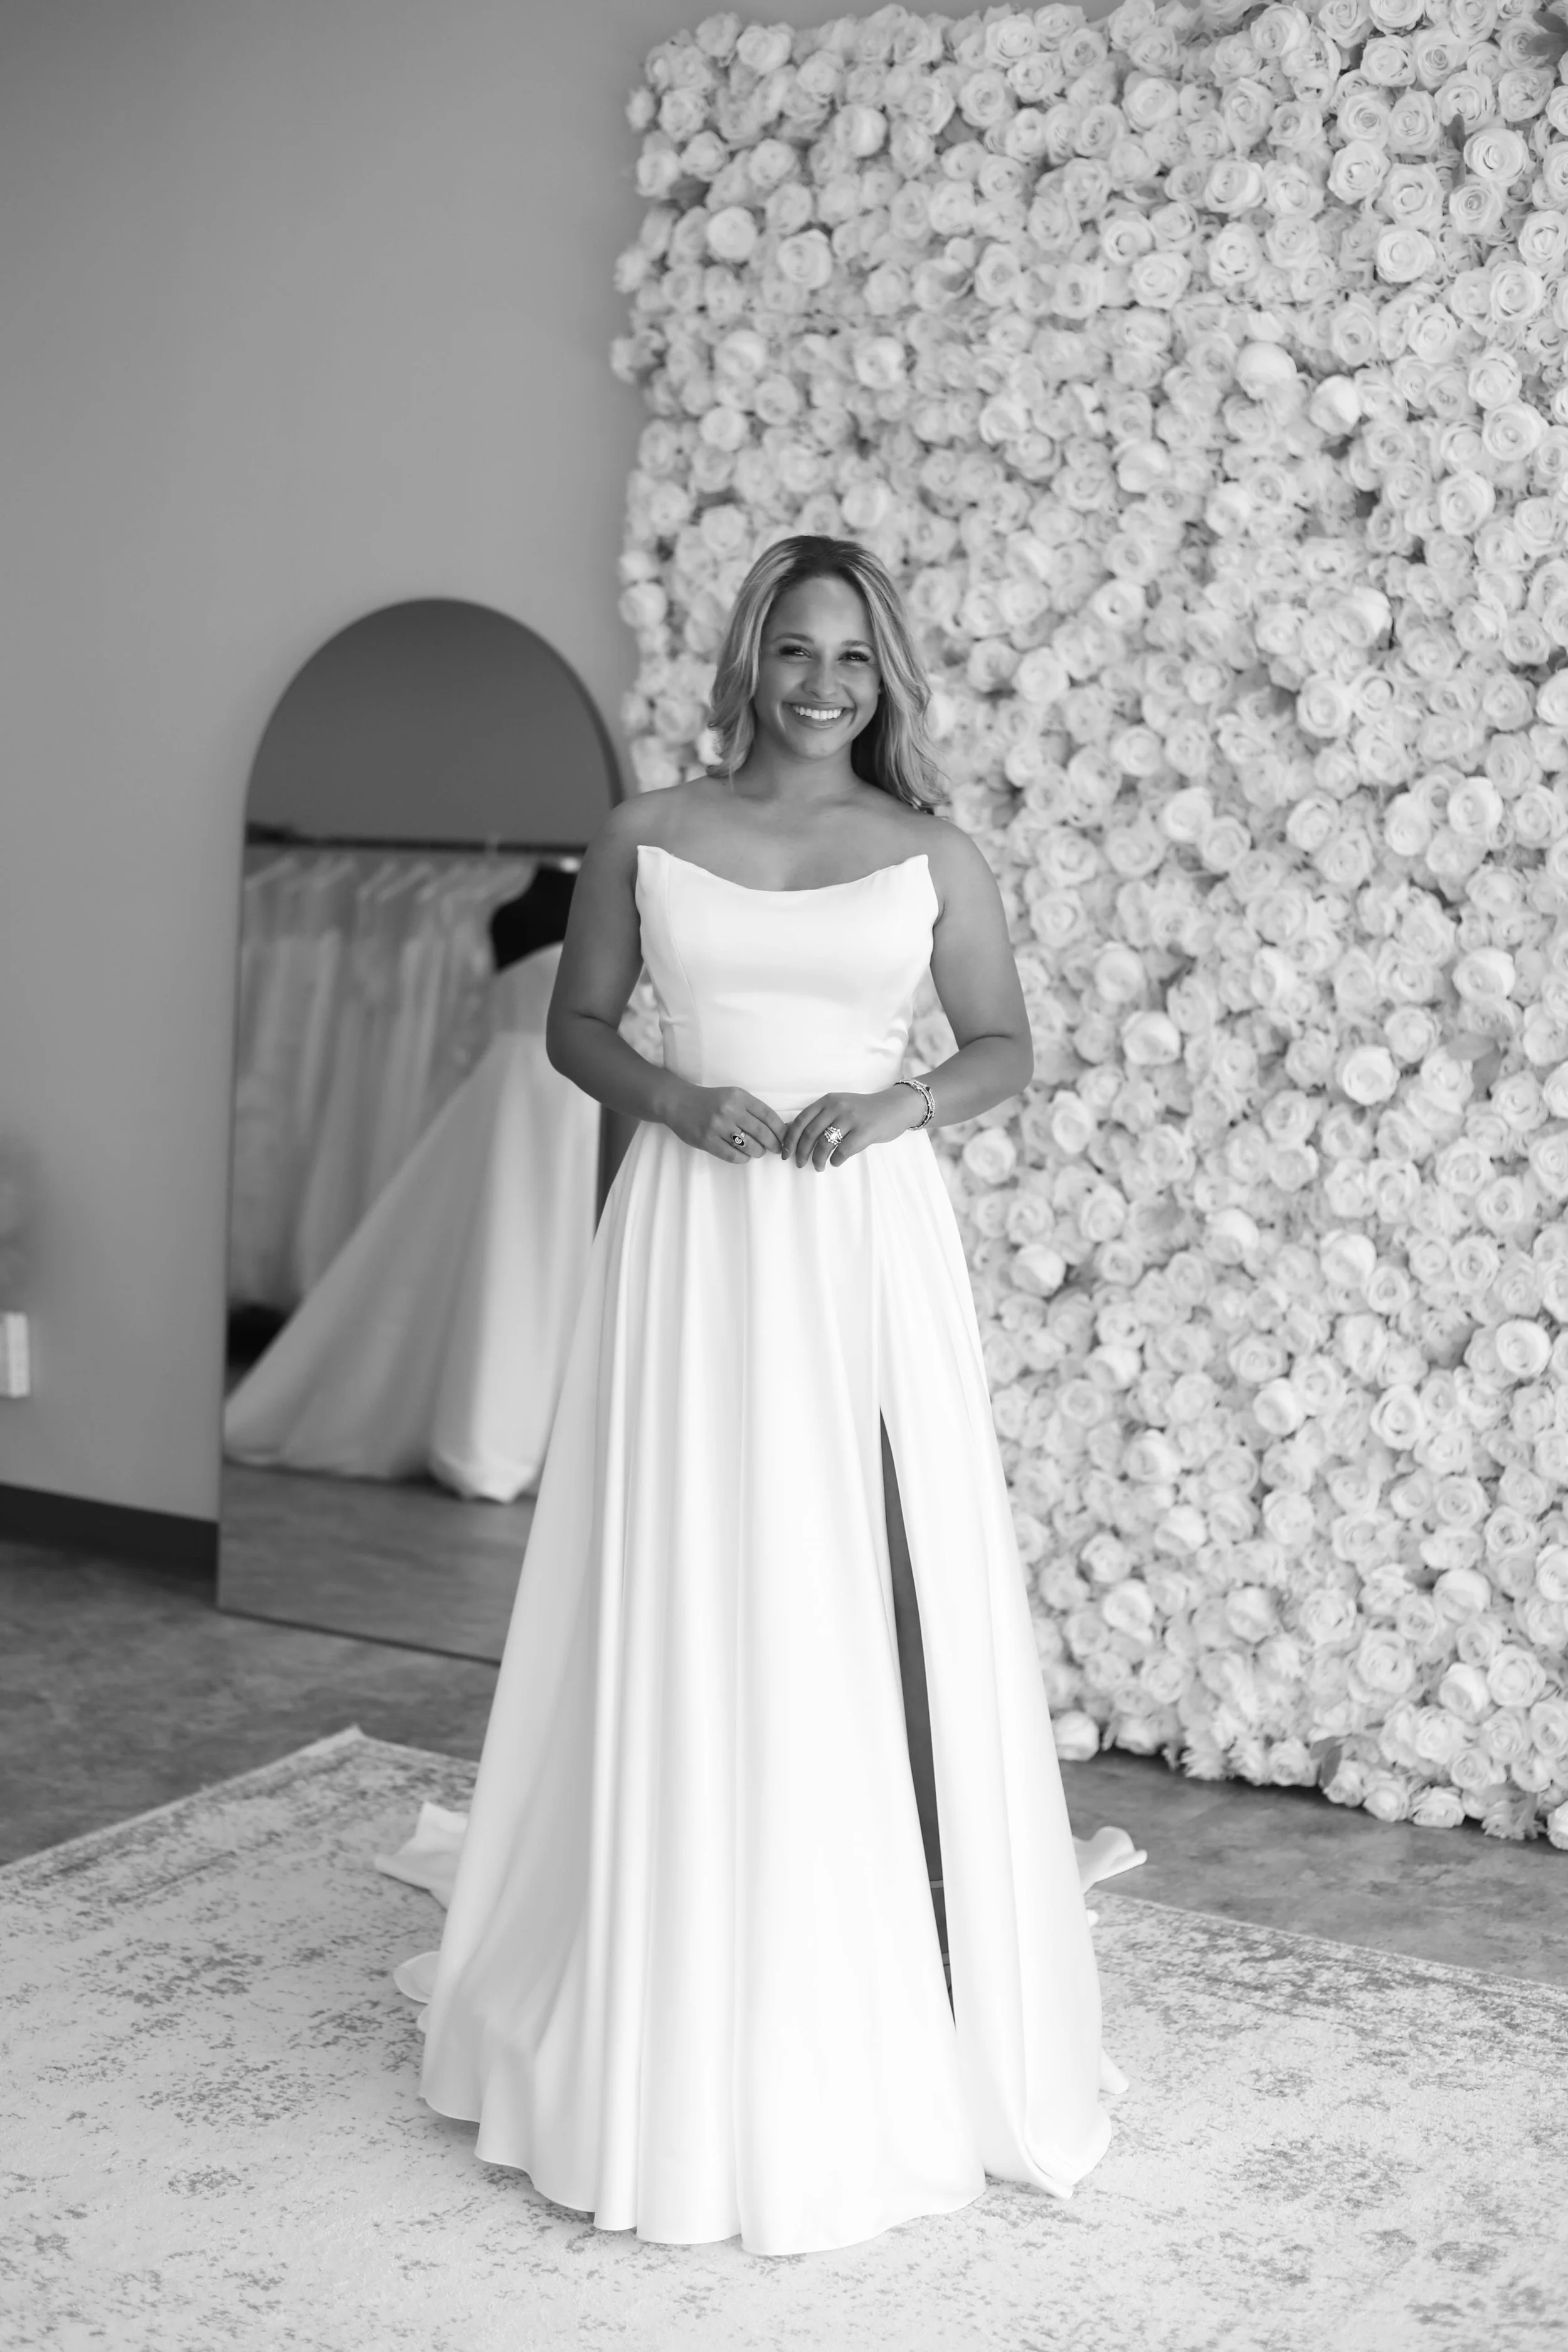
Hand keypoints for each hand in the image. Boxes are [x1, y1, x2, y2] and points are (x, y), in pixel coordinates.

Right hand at [659, 1078, 786, 1163]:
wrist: (678, 1103)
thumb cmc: (710, 1101)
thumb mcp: (733, 1096)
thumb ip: (752, 1109)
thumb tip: (778, 1128)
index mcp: (739, 1097)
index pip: (768, 1115)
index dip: (780, 1130)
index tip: (785, 1138)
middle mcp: (729, 1110)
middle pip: (762, 1133)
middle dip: (773, 1144)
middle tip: (776, 1149)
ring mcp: (717, 1126)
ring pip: (750, 1147)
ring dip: (758, 1152)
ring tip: (757, 1151)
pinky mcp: (707, 1141)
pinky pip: (733, 1156)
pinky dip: (743, 1158)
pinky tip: (743, 1155)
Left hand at [782, 1086, 925, 1170]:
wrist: (895, 1107)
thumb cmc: (864, 1110)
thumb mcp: (839, 1106)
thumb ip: (819, 1116)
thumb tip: (790, 1130)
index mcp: (827, 1101)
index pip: (801, 1121)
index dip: (790, 1140)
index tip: (786, 1154)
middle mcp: (837, 1107)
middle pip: (810, 1134)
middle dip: (801, 1152)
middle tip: (800, 1164)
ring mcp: (851, 1118)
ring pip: (825, 1144)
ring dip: (818, 1159)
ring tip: (819, 1167)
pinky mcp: (865, 1131)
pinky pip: (843, 1150)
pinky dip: (836, 1160)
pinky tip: (836, 1162)